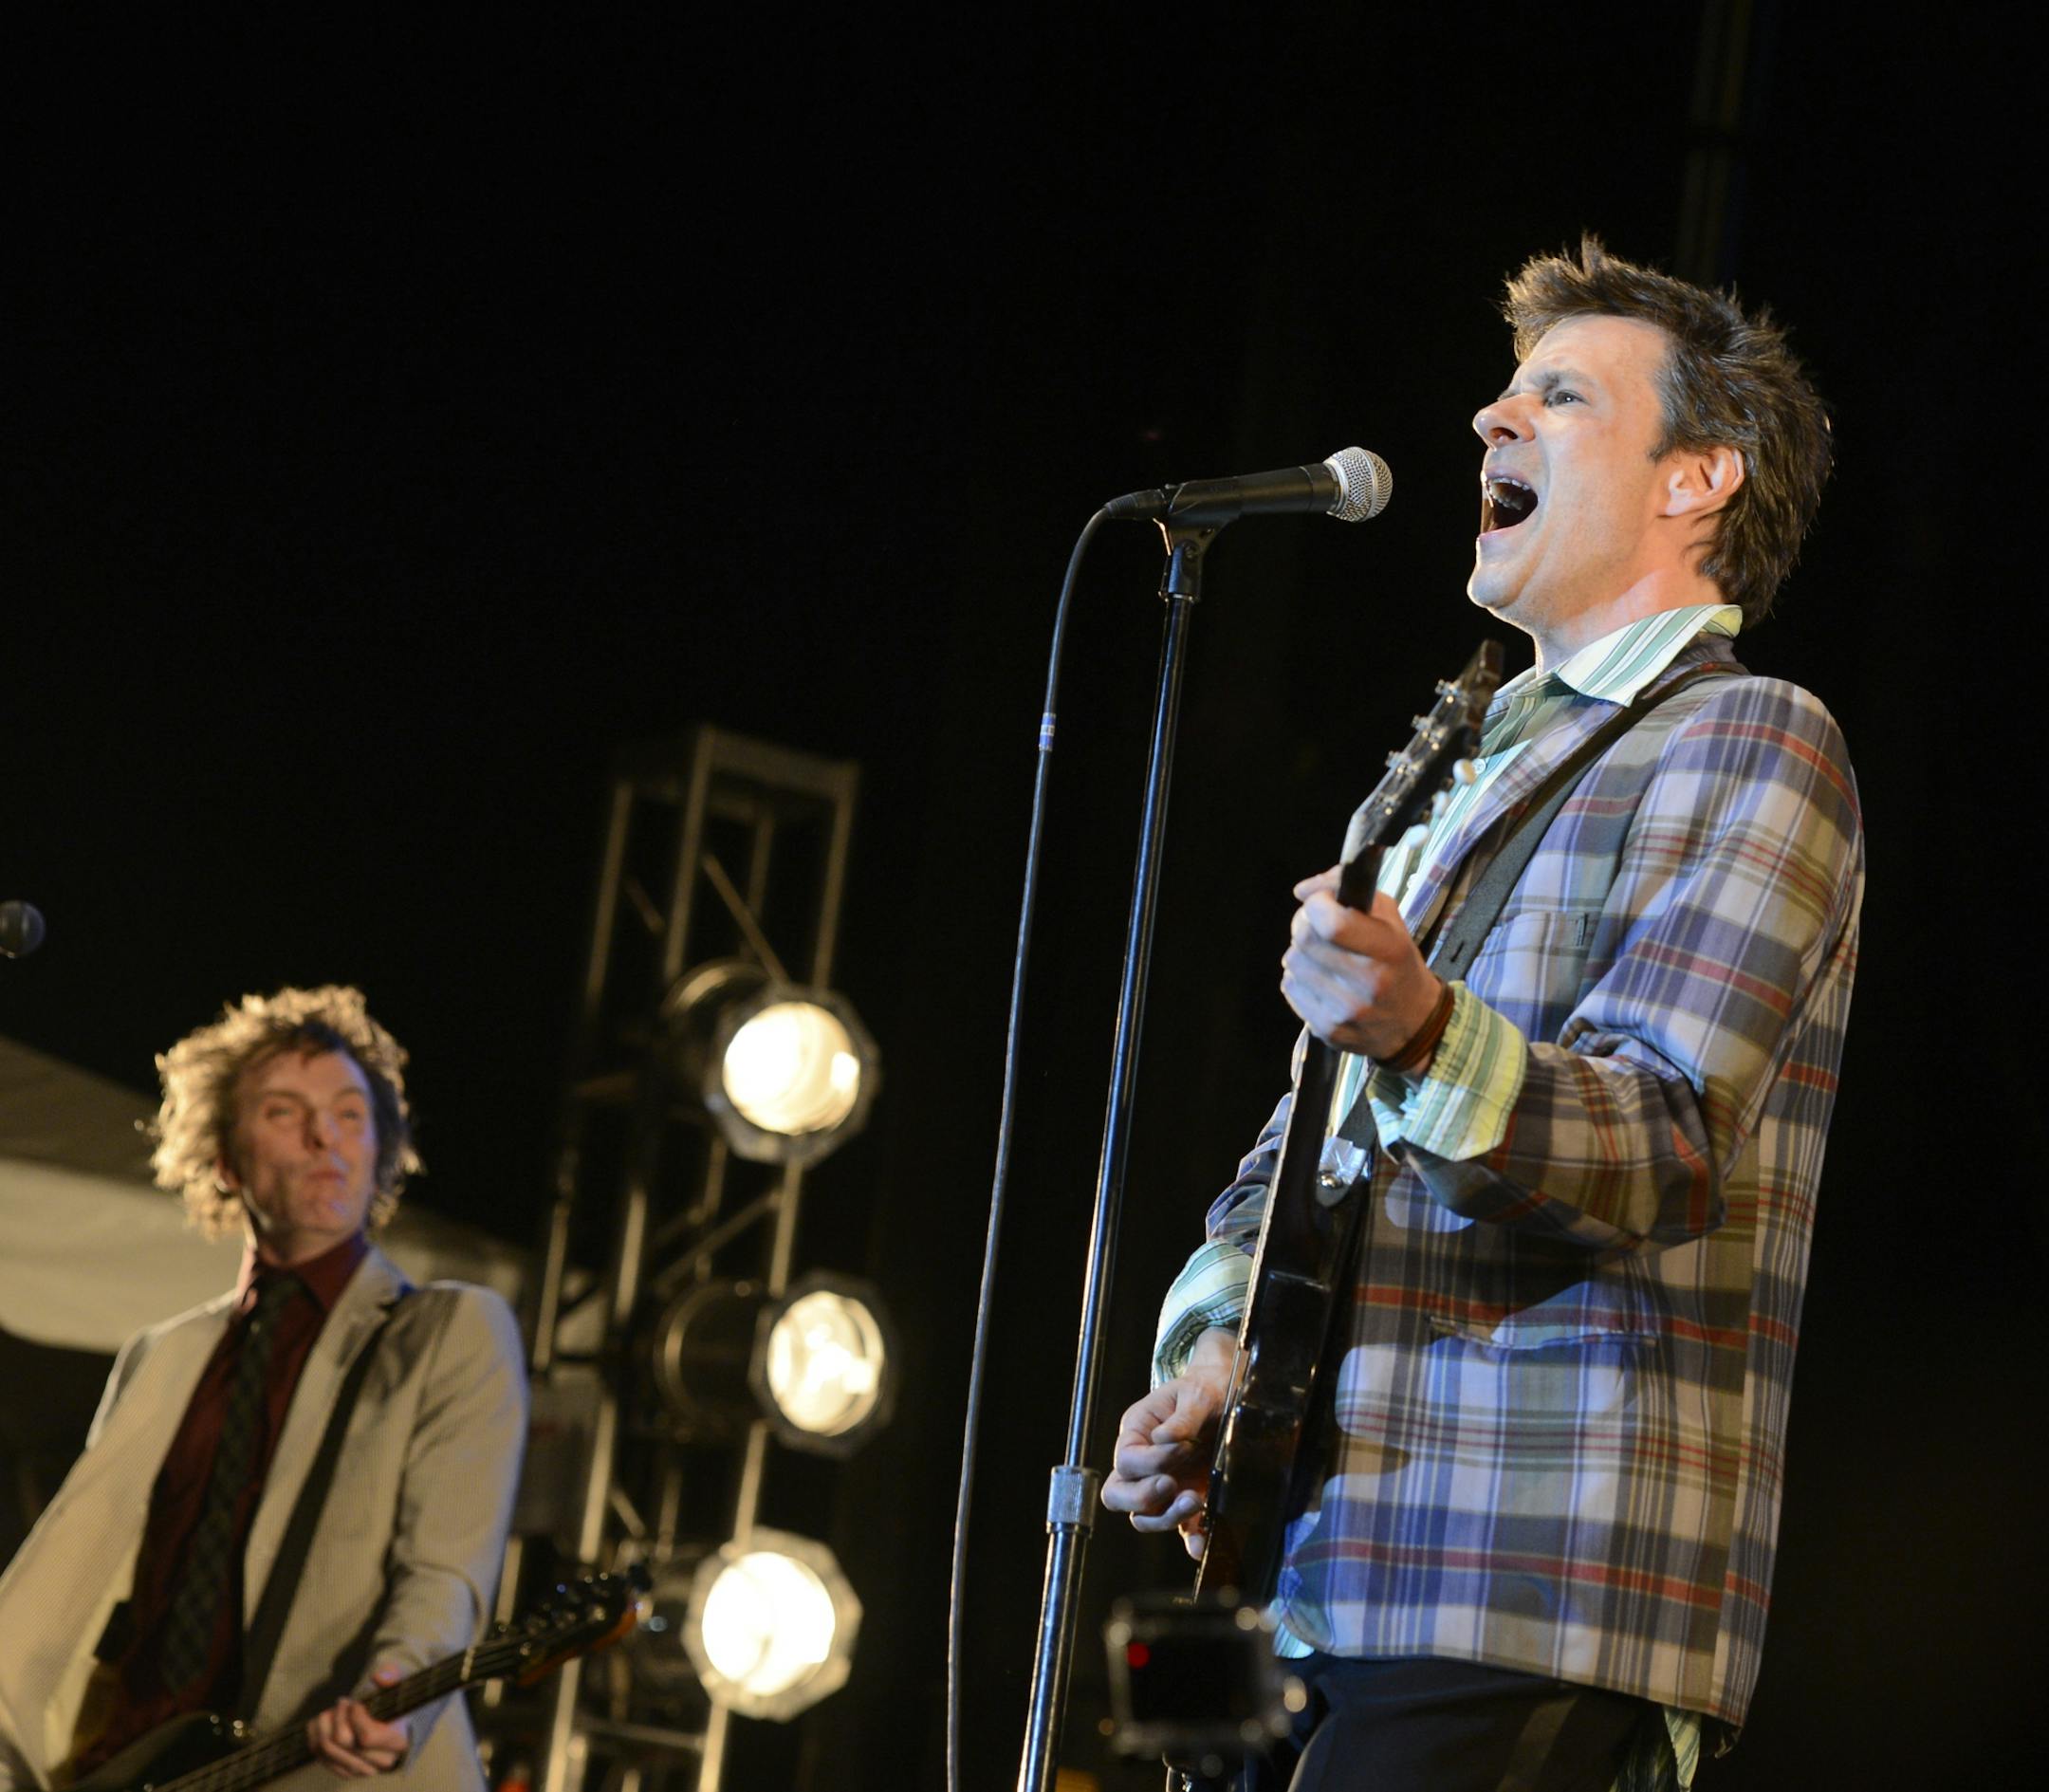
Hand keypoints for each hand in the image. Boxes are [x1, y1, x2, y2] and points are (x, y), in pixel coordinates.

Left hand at [307, 1664, 409, 1777]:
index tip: (356, 1703)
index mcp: (397, 1743)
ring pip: (327, 1748)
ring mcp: (358, 1770)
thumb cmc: (395, 1707)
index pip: (367, 1737)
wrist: (392, 1732)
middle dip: (338, 1716)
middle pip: (343, 1742)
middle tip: (342, 1701)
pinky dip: (315, 1734)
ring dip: (325, 1724)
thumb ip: (392, 1677)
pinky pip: (318, 1753)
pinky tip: (324, 1720)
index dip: (356, 1716)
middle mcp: (377, 1762)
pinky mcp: (341, 1770)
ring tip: (333, 1711)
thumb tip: (379, 1678)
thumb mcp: (398, 1689)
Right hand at [1100, 1332, 1237, 1559]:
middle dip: (1142, 1497)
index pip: (1126, 1460)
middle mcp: (1142, 1465)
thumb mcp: (1197, 1395)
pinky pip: (1180, 1528)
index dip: (1151, 1461)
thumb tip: (1164, 1439)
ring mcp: (1163, 1486)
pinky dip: (1190, 1539)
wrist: (1229, 1399)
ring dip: (1166, 1517)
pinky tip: (1202, 1543)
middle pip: (1118, 1494)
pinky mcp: (1186, 1499)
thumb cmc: (1206, 1391)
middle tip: (1171, 1485)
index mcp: (1136, 1433)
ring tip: (1196, 1500)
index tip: (1185, 1448)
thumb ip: (1183, 1417)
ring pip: (1144, 1517)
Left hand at [1281, 867, 1441, 1061]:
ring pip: (1293, 962)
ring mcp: (1346, 1011)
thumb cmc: (1398, 962)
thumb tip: (1302, 890)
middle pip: (1305, 940)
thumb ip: (1348, 889)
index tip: (1323, 901)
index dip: (1318, 904)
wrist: (1414, 1023)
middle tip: (1317, 926)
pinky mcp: (1328, 1029)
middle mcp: (1368, 983)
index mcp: (1389, 950)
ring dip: (1302, 953)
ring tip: (1322, 956)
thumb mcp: (1389, 918)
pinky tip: (1320, 980)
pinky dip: (1299, 978)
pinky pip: (1291, 987)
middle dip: (1305, 924)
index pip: (1332, 923)